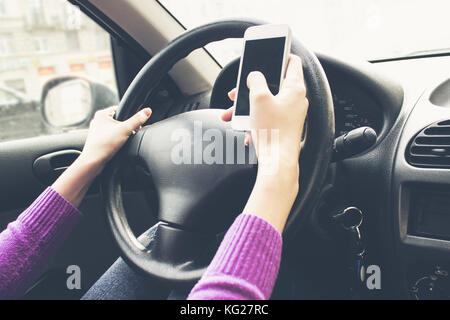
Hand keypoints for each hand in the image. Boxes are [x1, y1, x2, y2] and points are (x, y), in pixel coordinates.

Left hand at [80, 106, 151, 168]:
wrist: (93, 162)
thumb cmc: (104, 145)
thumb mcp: (125, 130)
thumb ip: (137, 120)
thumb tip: (147, 111)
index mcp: (102, 114)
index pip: (120, 109)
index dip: (130, 115)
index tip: (135, 124)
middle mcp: (98, 121)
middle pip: (118, 120)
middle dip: (126, 127)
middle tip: (129, 133)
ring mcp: (97, 131)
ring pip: (115, 129)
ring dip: (121, 134)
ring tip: (122, 141)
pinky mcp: (98, 140)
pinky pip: (111, 137)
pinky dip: (116, 140)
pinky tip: (117, 146)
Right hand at [222, 54, 308, 175]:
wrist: (277, 162)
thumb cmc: (273, 132)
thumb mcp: (258, 98)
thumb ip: (256, 80)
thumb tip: (255, 76)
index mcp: (294, 88)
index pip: (292, 61)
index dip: (279, 55)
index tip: (268, 54)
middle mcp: (296, 99)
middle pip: (273, 84)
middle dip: (253, 87)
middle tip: (240, 91)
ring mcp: (291, 113)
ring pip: (267, 102)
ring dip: (249, 106)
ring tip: (234, 114)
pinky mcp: (285, 126)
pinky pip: (268, 117)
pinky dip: (255, 119)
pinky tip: (245, 129)